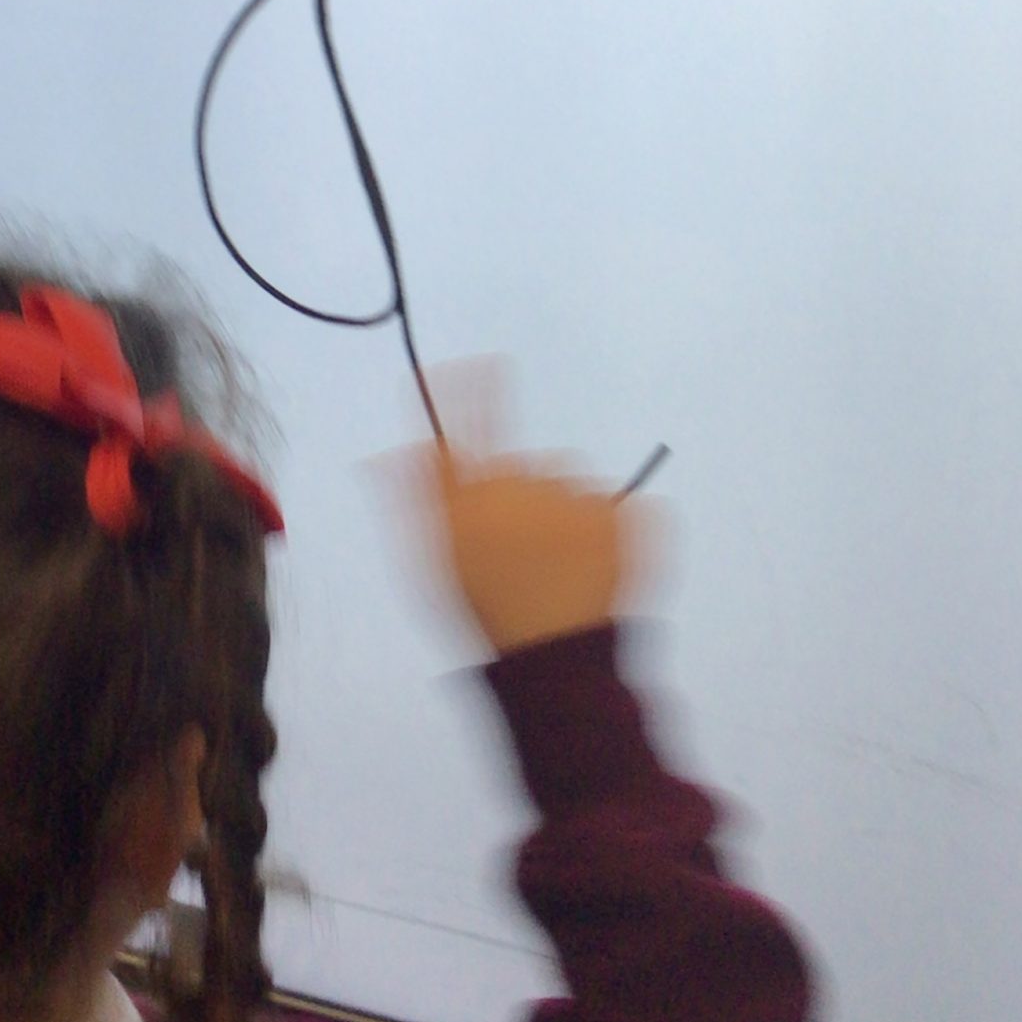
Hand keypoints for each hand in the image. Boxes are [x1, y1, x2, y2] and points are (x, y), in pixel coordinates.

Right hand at [416, 373, 644, 656]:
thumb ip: (417, 494)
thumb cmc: (487, 613)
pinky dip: (609, 528)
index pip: (474, 418)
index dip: (475, 386)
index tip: (485, 363)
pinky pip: (618, 505)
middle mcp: (526, 483)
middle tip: (519, 549)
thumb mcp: (435, 560)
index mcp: (478, 491)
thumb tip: (397, 448)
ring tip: (555, 567)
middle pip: (524, 464)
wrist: (552, 658)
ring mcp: (578, 497)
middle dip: (523, 494)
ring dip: (564, 515)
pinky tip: (590, 566)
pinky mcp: (623, 514)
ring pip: (570, 485)